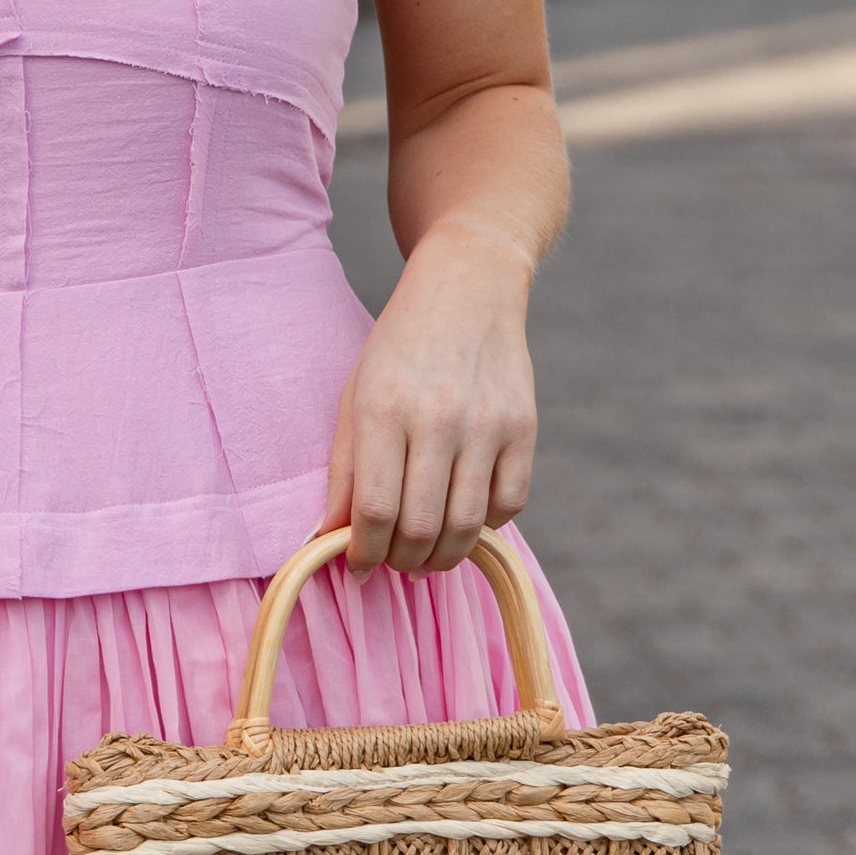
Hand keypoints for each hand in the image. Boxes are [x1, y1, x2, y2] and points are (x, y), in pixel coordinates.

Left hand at [327, 226, 538, 570]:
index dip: (363, 555)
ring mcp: (488, 424)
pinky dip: (484, 526)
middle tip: (394, 560)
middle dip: (402, 561)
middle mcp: (438, 418)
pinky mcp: (525, 427)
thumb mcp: (355, 397)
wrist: (468, 287)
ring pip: (467, 527)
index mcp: (383, 409)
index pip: (375, 511)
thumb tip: (330, 540)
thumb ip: (344, 471)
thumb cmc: (398, 349)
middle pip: (421, 528)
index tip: (357, 568)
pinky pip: (508, 505)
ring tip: (425, 554)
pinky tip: (464, 517)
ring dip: (442, 557)